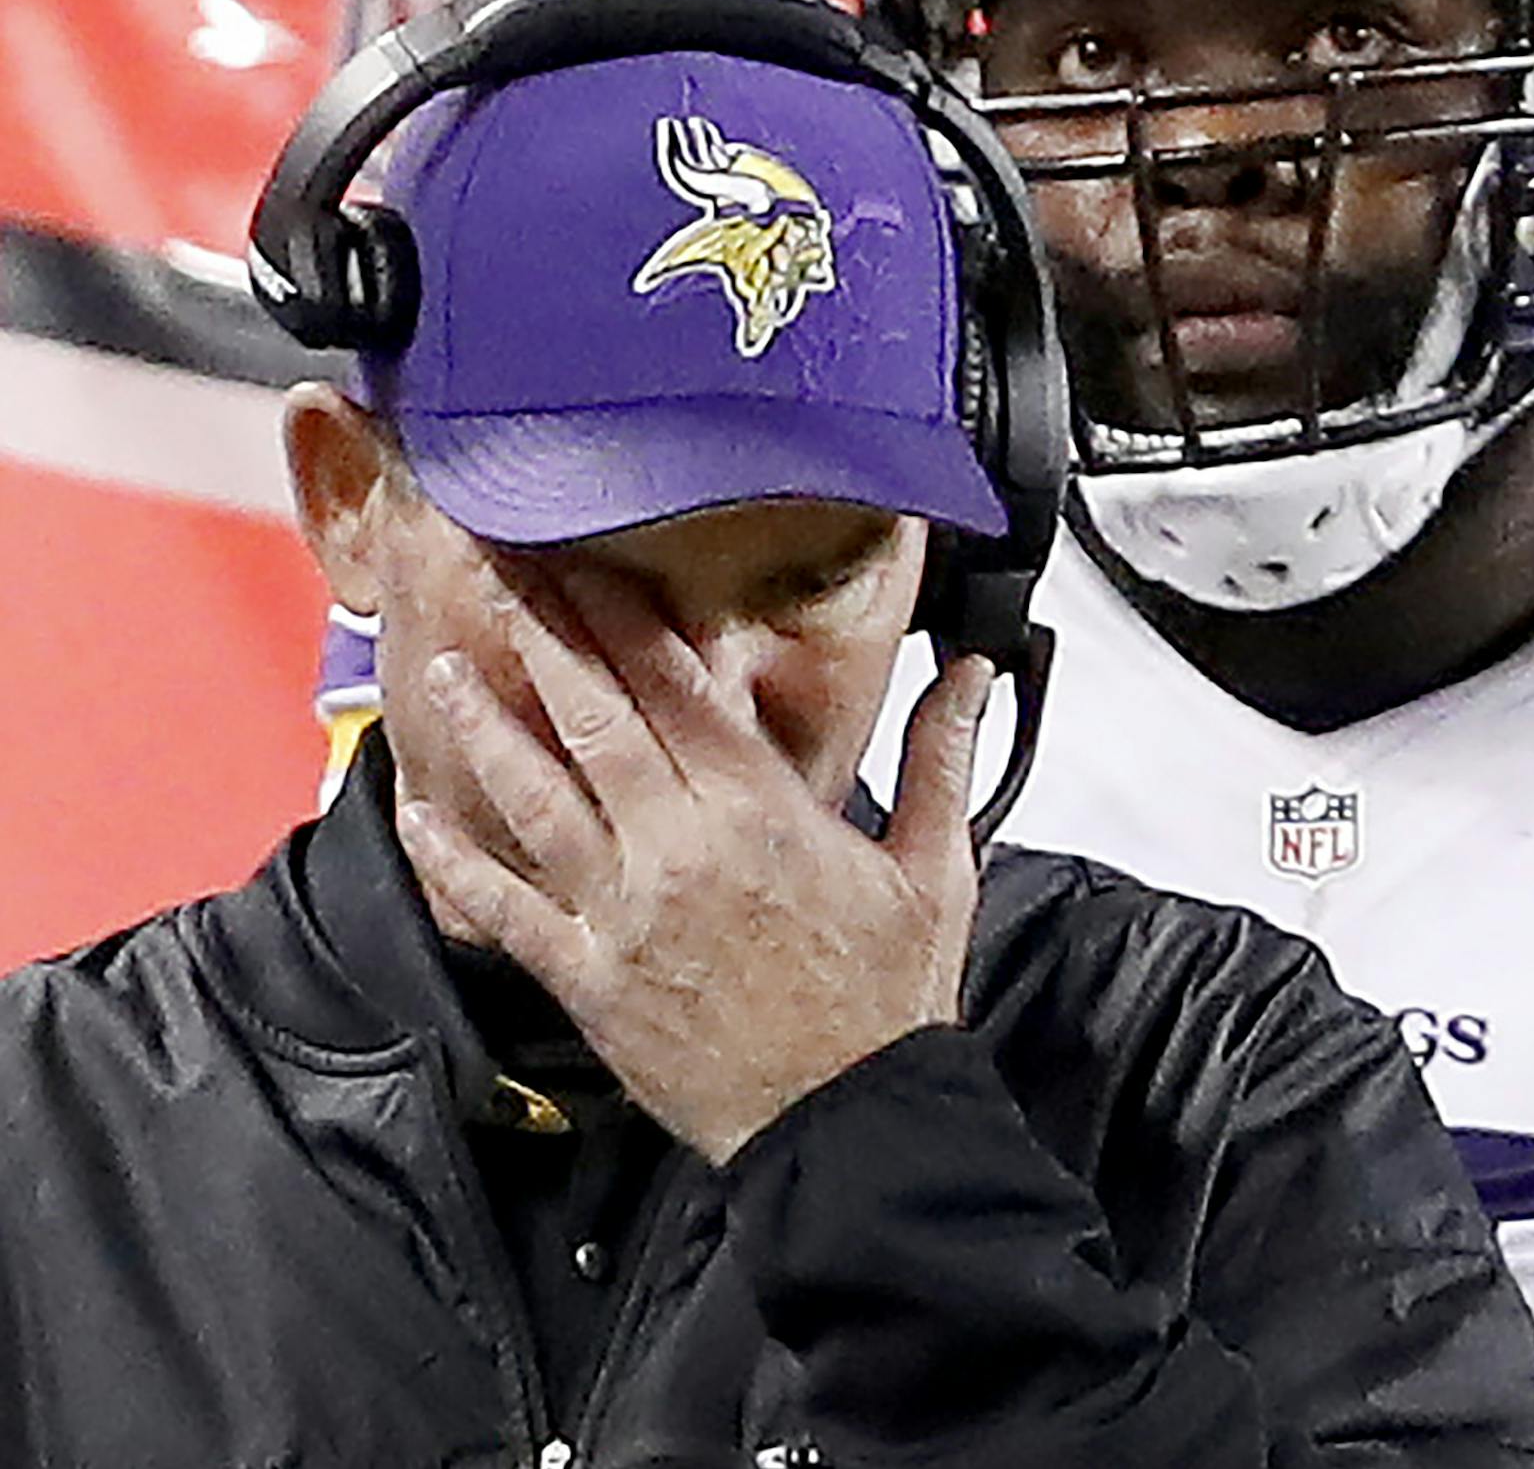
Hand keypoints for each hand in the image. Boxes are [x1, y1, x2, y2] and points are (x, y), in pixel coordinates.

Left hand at [396, 560, 992, 1163]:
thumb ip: (943, 758)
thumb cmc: (885, 1000)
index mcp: (759, 811)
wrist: (845, 1122)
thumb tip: (972, 674)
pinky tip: (411, 814)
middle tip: (494, 570)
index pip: (674, 687)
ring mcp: (621, 913)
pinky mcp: (586, 978)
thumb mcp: (935, 870)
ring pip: (532, 798)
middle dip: (540, 637)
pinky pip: (500, 908)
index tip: (582, 561)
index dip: (619, 615)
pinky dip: (450, 859)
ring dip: (483, 726)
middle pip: (591, 720)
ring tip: (445, 666)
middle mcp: (677, 847)